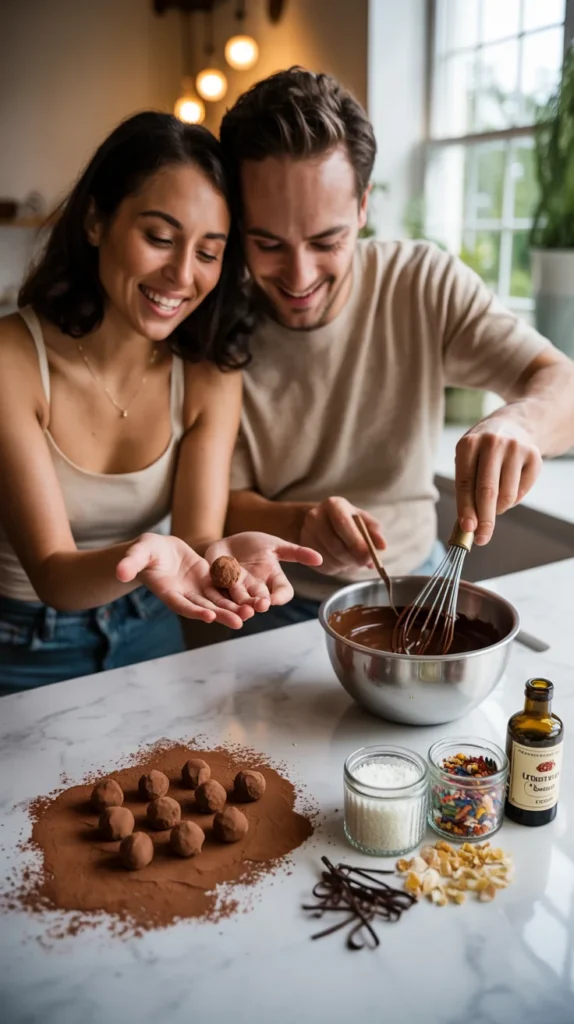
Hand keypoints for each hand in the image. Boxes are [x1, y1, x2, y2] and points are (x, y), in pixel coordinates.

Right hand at [116, 533, 253, 628]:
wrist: (157, 549)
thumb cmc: (144, 551)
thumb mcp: (137, 554)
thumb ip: (130, 563)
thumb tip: (119, 572)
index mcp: (168, 592)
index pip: (182, 605)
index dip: (195, 611)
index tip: (208, 616)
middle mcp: (185, 595)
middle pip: (205, 608)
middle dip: (222, 615)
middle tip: (240, 621)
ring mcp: (197, 589)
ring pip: (218, 601)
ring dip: (233, 607)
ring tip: (251, 613)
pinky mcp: (207, 580)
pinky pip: (223, 587)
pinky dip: (236, 593)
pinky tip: (252, 597)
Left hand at [204, 532, 322, 611]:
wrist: (228, 541)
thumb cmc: (255, 545)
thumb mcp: (277, 545)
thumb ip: (297, 552)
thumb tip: (320, 559)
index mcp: (272, 579)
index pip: (282, 592)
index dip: (280, 597)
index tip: (275, 598)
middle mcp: (256, 587)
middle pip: (260, 599)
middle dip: (260, 603)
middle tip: (260, 605)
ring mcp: (237, 587)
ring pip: (240, 599)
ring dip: (241, 605)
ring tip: (243, 608)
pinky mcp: (218, 582)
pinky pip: (219, 590)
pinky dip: (221, 592)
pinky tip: (221, 593)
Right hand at [299, 497, 385, 575]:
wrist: (322, 522)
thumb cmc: (348, 521)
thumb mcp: (363, 521)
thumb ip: (374, 532)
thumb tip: (382, 545)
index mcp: (333, 505)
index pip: (343, 523)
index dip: (357, 542)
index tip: (369, 555)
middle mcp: (315, 516)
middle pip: (335, 544)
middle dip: (353, 557)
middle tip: (364, 562)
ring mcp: (306, 532)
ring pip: (328, 557)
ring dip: (345, 564)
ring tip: (352, 560)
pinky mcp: (303, 548)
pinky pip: (321, 564)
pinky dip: (335, 568)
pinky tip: (341, 561)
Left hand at [455, 420, 542, 544]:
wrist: (513, 426)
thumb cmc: (482, 452)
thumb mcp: (467, 461)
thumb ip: (466, 490)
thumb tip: (468, 526)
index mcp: (469, 444)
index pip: (465, 483)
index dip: (466, 509)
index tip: (468, 529)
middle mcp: (492, 443)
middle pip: (488, 491)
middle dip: (485, 519)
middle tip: (482, 538)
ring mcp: (515, 448)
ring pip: (507, 495)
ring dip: (499, 509)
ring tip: (494, 504)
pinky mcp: (533, 456)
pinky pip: (522, 491)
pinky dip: (513, 499)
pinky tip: (508, 488)